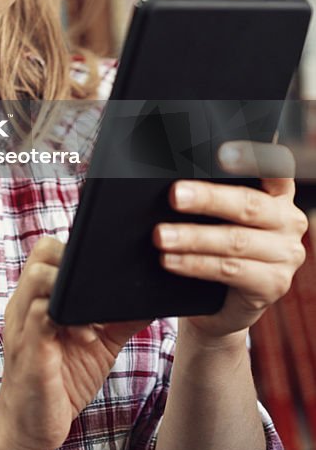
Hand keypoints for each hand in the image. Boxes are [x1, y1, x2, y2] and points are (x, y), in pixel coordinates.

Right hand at [0, 237, 149, 449]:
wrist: (30, 428)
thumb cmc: (61, 381)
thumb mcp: (97, 345)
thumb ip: (118, 319)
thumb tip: (151, 299)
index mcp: (37, 297)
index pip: (49, 249)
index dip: (76, 248)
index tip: (103, 268)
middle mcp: (25, 304)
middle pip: (43, 253)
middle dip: (75, 263)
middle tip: (99, 291)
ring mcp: (23, 325)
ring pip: (39, 277)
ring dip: (73, 290)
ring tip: (94, 320)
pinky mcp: (29, 350)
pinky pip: (42, 316)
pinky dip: (71, 320)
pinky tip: (89, 337)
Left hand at [153, 139, 307, 339]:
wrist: (227, 297)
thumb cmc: (219, 237)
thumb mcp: (221, 210)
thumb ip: (213, 188)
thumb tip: (174, 176)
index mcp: (278, 192)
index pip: (276, 167)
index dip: (253, 157)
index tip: (223, 152)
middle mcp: (288, 219)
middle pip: (249, 205)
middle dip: (208, 199)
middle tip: (175, 195)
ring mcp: (285, 253)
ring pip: (235, 241)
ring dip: (193, 238)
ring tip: (161, 236)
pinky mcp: (273, 283)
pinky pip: (229, 271)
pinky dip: (195, 264)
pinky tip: (171, 260)